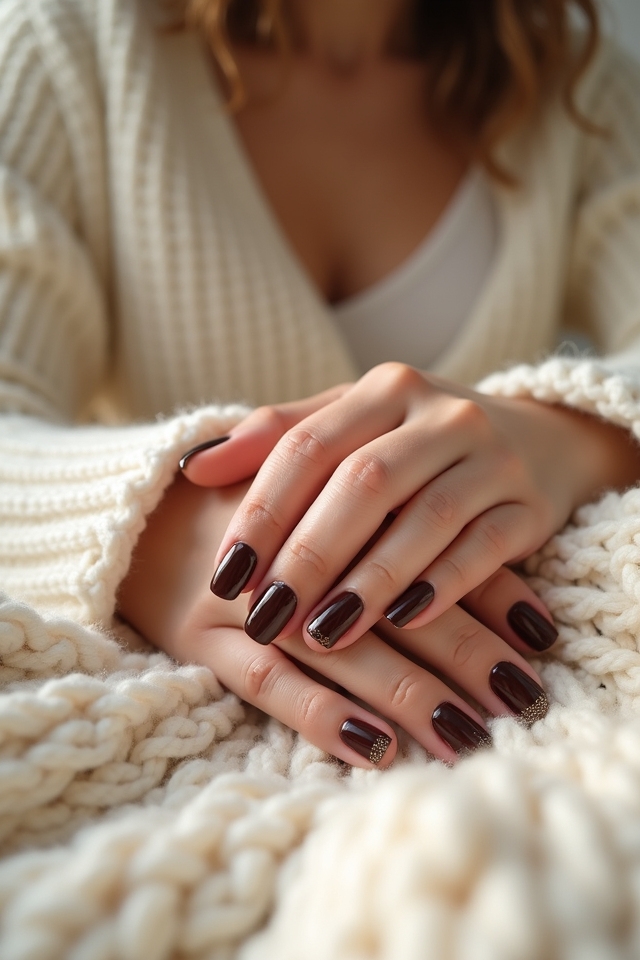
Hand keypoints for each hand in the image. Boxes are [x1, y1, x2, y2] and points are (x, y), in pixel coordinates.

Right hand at [117, 473, 549, 768]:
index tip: (537, 637)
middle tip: (521, 698)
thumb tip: (465, 559)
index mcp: (324, 501)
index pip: (420, 547)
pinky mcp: (199, 639)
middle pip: (393, 606)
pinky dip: (323, 717)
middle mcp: (289, 550)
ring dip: (410, 694)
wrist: (136, 511)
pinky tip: (376, 750)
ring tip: (469, 734)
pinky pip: (268, 684)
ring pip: (340, 652)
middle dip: (463, 653)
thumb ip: (376, 510)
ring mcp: (241, 598)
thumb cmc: (239, 502)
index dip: (484, 592)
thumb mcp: (303, 486)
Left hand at [182, 362, 638, 651]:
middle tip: (265, 618)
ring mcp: (492, 456)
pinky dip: (443, 585)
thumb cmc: (418, 439)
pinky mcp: (531, 504)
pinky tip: (403, 622)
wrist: (541, 437)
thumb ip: (278, 437)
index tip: (224, 577)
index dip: (261, 512)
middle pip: (363, 482)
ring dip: (369, 581)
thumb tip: (193, 467)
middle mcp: (441, 413)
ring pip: (426, 518)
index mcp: (384, 390)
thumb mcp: (353, 422)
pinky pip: (485, 547)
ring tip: (322, 635)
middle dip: (309, 556)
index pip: (307, 446)